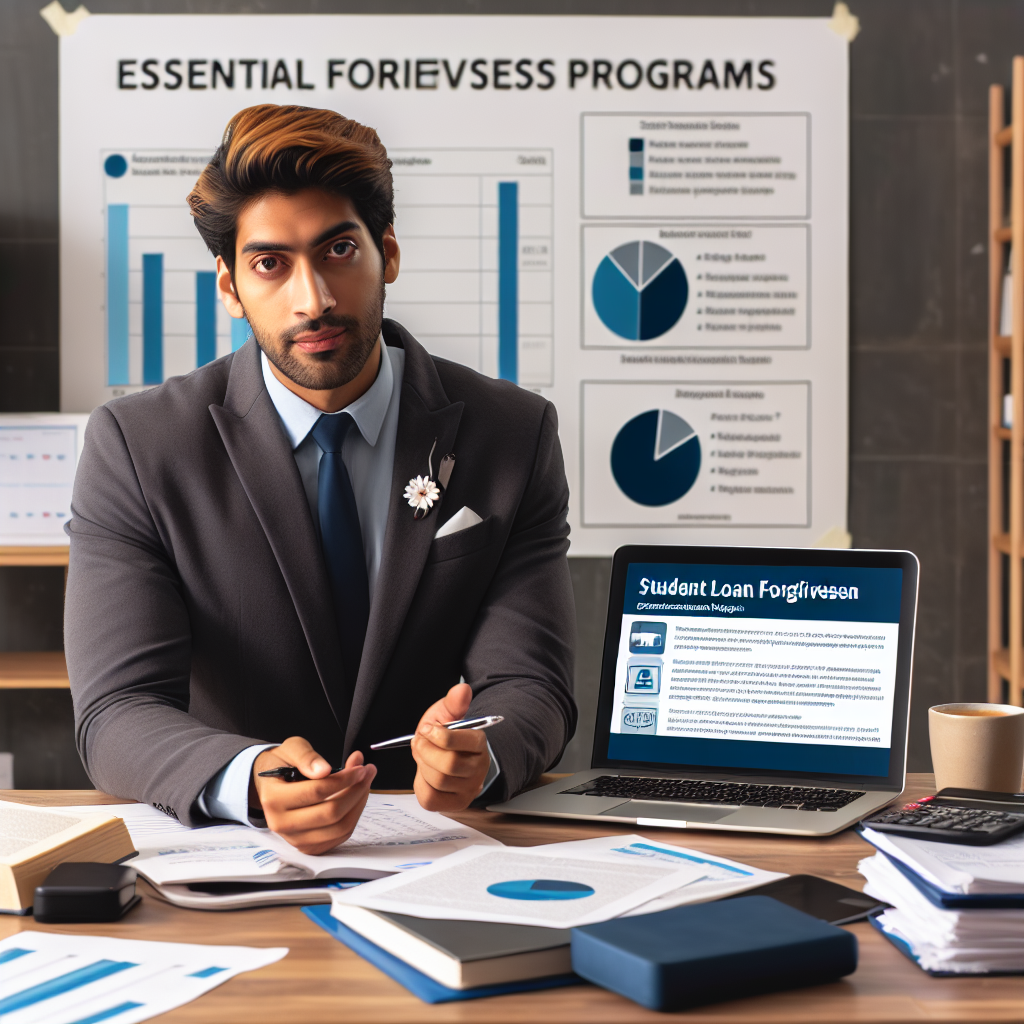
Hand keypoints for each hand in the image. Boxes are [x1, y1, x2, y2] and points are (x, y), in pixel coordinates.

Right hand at [251, 737, 375, 855]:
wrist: (270, 783)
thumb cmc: (282, 764)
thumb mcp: (291, 749)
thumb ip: (307, 757)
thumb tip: (324, 770)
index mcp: (274, 799)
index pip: (316, 792)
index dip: (343, 779)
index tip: (359, 768)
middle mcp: (282, 823)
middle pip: (331, 814)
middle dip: (356, 791)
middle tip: (367, 772)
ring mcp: (295, 838)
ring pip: (339, 828)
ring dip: (359, 804)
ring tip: (365, 782)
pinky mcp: (308, 845)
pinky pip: (339, 836)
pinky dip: (353, 816)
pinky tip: (356, 798)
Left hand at [412, 682, 489, 811]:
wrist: (444, 755)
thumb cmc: (445, 735)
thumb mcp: (447, 714)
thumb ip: (454, 702)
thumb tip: (462, 689)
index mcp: (480, 744)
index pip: (466, 741)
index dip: (440, 735)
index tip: (427, 729)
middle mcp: (479, 769)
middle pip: (450, 764)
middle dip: (426, 751)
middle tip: (420, 743)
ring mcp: (468, 789)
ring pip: (438, 781)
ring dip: (422, 766)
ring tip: (423, 756)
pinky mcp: (453, 804)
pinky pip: (430, 798)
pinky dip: (420, 784)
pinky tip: (425, 773)